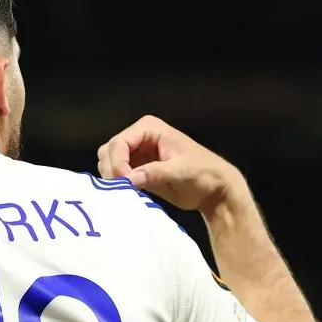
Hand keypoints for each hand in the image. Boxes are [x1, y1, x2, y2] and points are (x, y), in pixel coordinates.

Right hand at [97, 115, 246, 213]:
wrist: (214, 189)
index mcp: (149, 128)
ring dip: (112, 177)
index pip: (119, 143)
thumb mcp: (181, 171)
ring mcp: (136, 153)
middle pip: (109, 151)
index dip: (118, 163)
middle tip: (123, 189)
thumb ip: (155, 173)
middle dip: (112, 170)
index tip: (125, 183)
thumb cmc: (204, 173)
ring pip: (108, 162)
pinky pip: (116, 175)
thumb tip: (129, 180)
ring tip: (126, 191)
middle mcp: (138, 138)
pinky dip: (117, 184)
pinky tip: (127, 193)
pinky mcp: (136, 169)